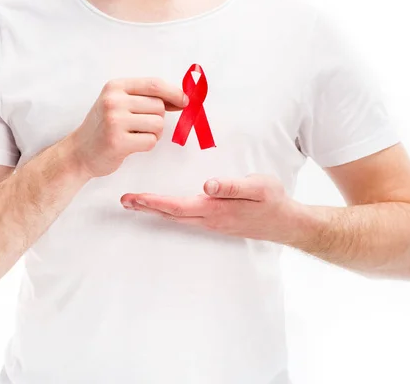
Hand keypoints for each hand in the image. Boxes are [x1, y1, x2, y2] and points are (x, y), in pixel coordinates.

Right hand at [71, 78, 188, 177]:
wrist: (79, 152)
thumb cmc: (104, 128)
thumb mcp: (119, 104)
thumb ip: (145, 98)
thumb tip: (180, 99)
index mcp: (115, 87)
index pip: (154, 84)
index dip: (174, 93)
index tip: (184, 101)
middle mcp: (114, 101)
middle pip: (158, 106)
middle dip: (157, 118)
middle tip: (139, 126)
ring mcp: (115, 121)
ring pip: (158, 124)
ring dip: (153, 133)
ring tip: (135, 135)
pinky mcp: (118, 142)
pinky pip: (151, 141)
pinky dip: (147, 145)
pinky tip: (131, 145)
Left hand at [120, 174, 302, 242]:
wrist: (285, 222)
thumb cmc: (272, 201)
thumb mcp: (258, 186)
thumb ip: (232, 186)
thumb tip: (207, 185)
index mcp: (215, 209)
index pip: (177, 206)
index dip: (154, 202)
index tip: (134, 197)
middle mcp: (209, 220)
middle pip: (171, 215)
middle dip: (146, 207)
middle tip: (124, 201)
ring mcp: (212, 223)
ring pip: (177, 218)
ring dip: (155, 211)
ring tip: (137, 203)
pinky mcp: (216, 222)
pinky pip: (186, 219)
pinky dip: (169, 212)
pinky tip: (164, 209)